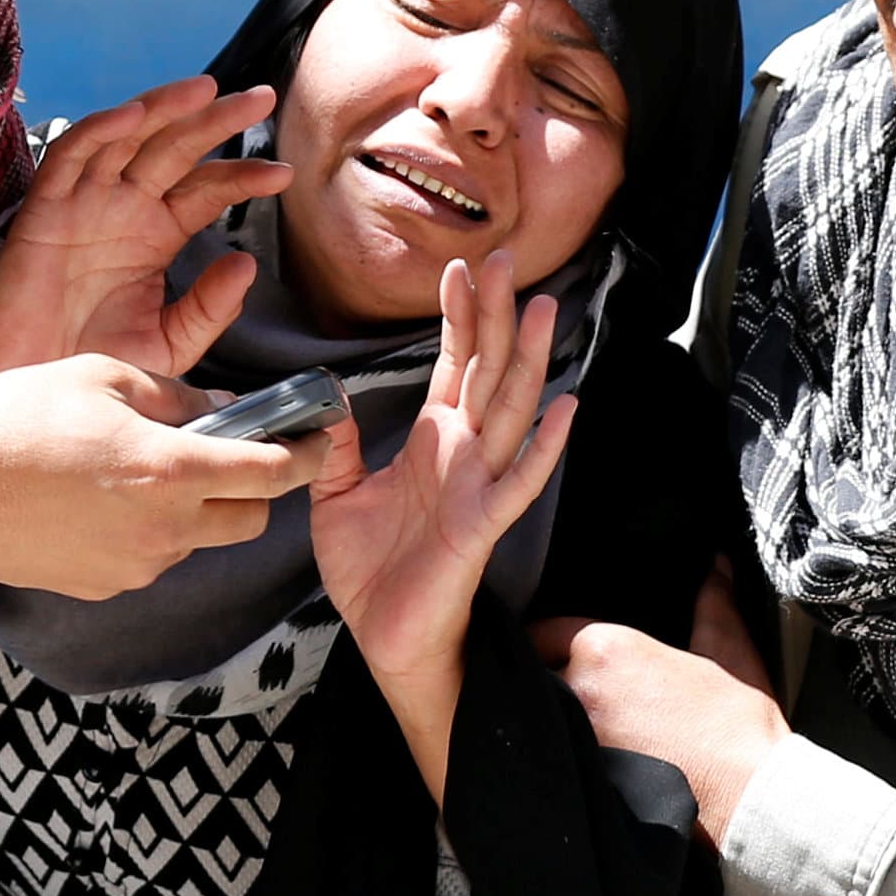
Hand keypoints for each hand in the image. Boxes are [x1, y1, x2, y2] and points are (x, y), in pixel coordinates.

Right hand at [0, 76, 287, 433]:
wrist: (30, 387)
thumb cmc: (93, 363)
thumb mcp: (169, 344)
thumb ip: (208, 309)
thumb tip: (247, 265)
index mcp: (156, 235)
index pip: (206, 189)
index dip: (243, 176)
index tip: (284, 173)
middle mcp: (124, 208)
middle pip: (176, 149)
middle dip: (217, 120)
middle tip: (262, 98)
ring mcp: (85, 202)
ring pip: (128, 137)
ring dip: (165, 109)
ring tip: (208, 91)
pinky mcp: (45, 208)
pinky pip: (71, 155)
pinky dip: (101, 130)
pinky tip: (136, 115)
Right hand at [0, 350, 327, 599]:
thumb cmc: (16, 418)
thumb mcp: (102, 376)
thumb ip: (175, 395)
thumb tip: (224, 409)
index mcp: (172, 470)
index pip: (274, 474)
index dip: (306, 456)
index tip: (317, 440)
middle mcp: (165, 529)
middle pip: (250, 519)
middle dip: (255, 488)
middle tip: (231, 452)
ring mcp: (135, 566)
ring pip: (198, 540)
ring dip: (196, 509)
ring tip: (146, 470)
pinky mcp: (102, 586)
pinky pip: (150, 558)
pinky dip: (149, 532)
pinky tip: (103, 500)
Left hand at [311, 252, 576, 797]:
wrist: (383, 635)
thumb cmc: (368, 570)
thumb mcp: (336, 496)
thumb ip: (337, 446)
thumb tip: (326, 400)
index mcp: (431, 441)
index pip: (452, 365)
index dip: (457, 317)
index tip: (458, 267)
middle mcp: (463, 454)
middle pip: (488, 370)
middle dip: (494, 315)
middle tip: (503, 259)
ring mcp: (479, 486)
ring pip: (510, 410)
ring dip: (528, 360)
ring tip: (542, 309)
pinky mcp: (483, 525)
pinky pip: (519, 480)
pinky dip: (545, 445)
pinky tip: (568, 407)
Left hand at [533, 575, 788, 848]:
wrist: (748, 796)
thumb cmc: (738, 725)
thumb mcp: (729, 652)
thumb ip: (714, 603)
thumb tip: (719, 566)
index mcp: (605, 649)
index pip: (544, 633)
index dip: (549, 642)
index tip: (559, 653)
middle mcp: (579, 689)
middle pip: (538, 679)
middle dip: (552, 684)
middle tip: (579, 696)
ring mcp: (575, 738)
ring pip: (545, 722)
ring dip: (558, 723)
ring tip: (589, 731)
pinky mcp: (581, 780)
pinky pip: (560, 760)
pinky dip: (569, 760)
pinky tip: (596, 764)